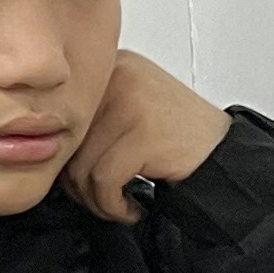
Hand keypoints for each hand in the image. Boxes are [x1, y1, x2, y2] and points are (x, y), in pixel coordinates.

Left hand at [64, 49, 232, 220]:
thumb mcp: (130, 109)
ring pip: (82, 167)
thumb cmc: (177, 141)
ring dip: (96, 199)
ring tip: (118, 203)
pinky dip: (112, 206)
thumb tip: (47, 149)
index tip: (83, 179)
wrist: (225, 157)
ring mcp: (132, 103)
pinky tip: (131, 207)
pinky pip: (104, 181)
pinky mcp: (144, 134)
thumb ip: (93, 116)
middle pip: (69, 143)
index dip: (68, 157)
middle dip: (78, 183)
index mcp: (113, 65)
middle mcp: (120, 76)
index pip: (64, 117)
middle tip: (99, 198)